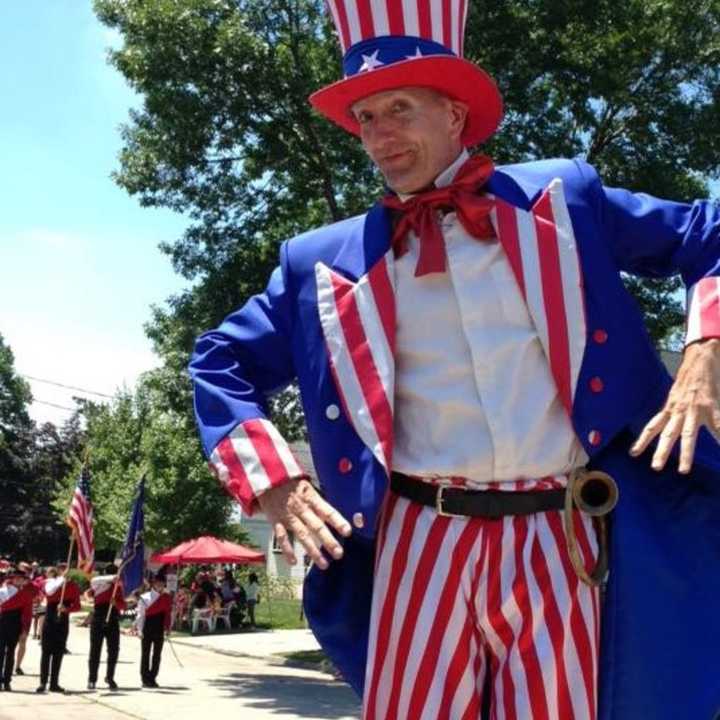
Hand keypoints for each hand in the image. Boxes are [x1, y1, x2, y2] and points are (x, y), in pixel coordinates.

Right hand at [257, 479, 351, 569]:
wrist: (268, 478)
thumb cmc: (291, 483)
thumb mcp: (308, 487)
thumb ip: (320, 502)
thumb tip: (335, 517)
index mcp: (311, 498)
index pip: (327, 511)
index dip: (338, 521)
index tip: (348, 532)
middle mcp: (301, 508)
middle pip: (316, 526)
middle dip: (328, 541)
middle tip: (339, 553)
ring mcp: (288, 516)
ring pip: (302, 535)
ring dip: (313, 550)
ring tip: (323, 564)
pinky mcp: (276, 521)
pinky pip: (282, 537)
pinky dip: (287, 550)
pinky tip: (294, 562)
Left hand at [631, 339, 719, 472]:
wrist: (701, 358)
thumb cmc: (689, 379)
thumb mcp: (676, 395)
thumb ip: (673, 410)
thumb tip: (668, 423)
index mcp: (670, 408)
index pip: (652, 426)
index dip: (642, 440)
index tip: (633, 454)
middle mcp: (679, 410)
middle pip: (668, 434)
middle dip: (661, 451)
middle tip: (655, 468)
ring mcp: (695, 408)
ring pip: (688, 434)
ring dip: (686, 454)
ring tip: (684, 470)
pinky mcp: (711, 404)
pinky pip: (718, 425)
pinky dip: (719, 437)